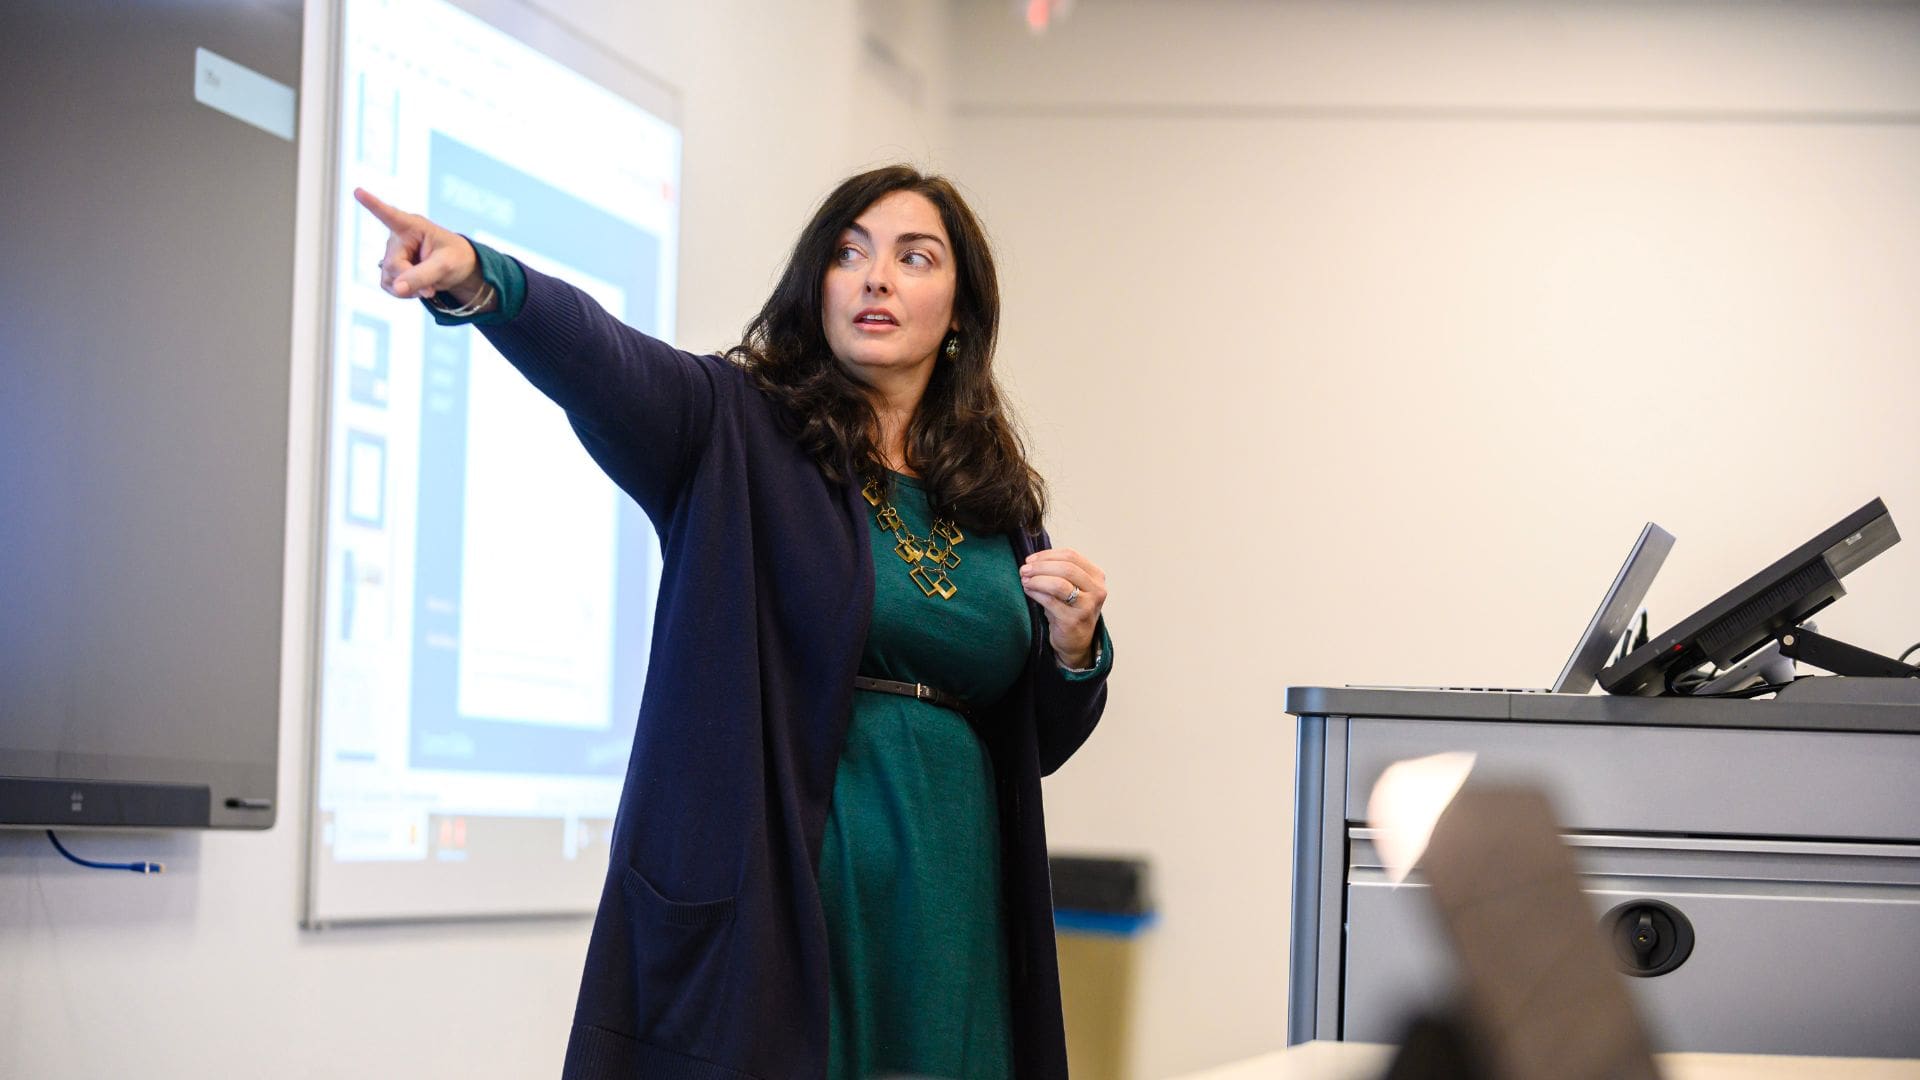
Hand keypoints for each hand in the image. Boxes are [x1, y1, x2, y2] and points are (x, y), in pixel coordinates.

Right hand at [352, 188, 487, 306]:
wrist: (457, 267)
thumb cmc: (455, 257)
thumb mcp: (445, 266)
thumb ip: (422, 276)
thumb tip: (397, 288)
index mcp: (413, 226)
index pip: (390, 215)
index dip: (372, 204)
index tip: (358, 191)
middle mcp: (397, 237)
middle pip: (394, 266)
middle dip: (412, 280)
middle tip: (431, 287)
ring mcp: (392, 253)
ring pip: (389, 279)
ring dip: (408, 288)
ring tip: (427, 283)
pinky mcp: (390, 268)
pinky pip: (389, 286)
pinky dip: (404, 292)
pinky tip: (417, 287)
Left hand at [1020, 547, 1106, 668]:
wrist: (1076, 640)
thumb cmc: (1069, 609)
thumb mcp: (1071, 586)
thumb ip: (1058, 570)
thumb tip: (1031, 561)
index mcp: (1096, 576)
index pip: (1071, 556)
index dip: (1047, 555)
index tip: (1030, 559)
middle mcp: (1096, 590)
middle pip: (1066, 568)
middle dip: (1041, 567)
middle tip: (1024, 570)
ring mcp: (1087, 606)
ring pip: (1059, 584)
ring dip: (1037, 580)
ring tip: (1024, 580)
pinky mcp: (1073, 620)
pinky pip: (1050, 601)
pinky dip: (1036, 593)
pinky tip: (1028, 591)